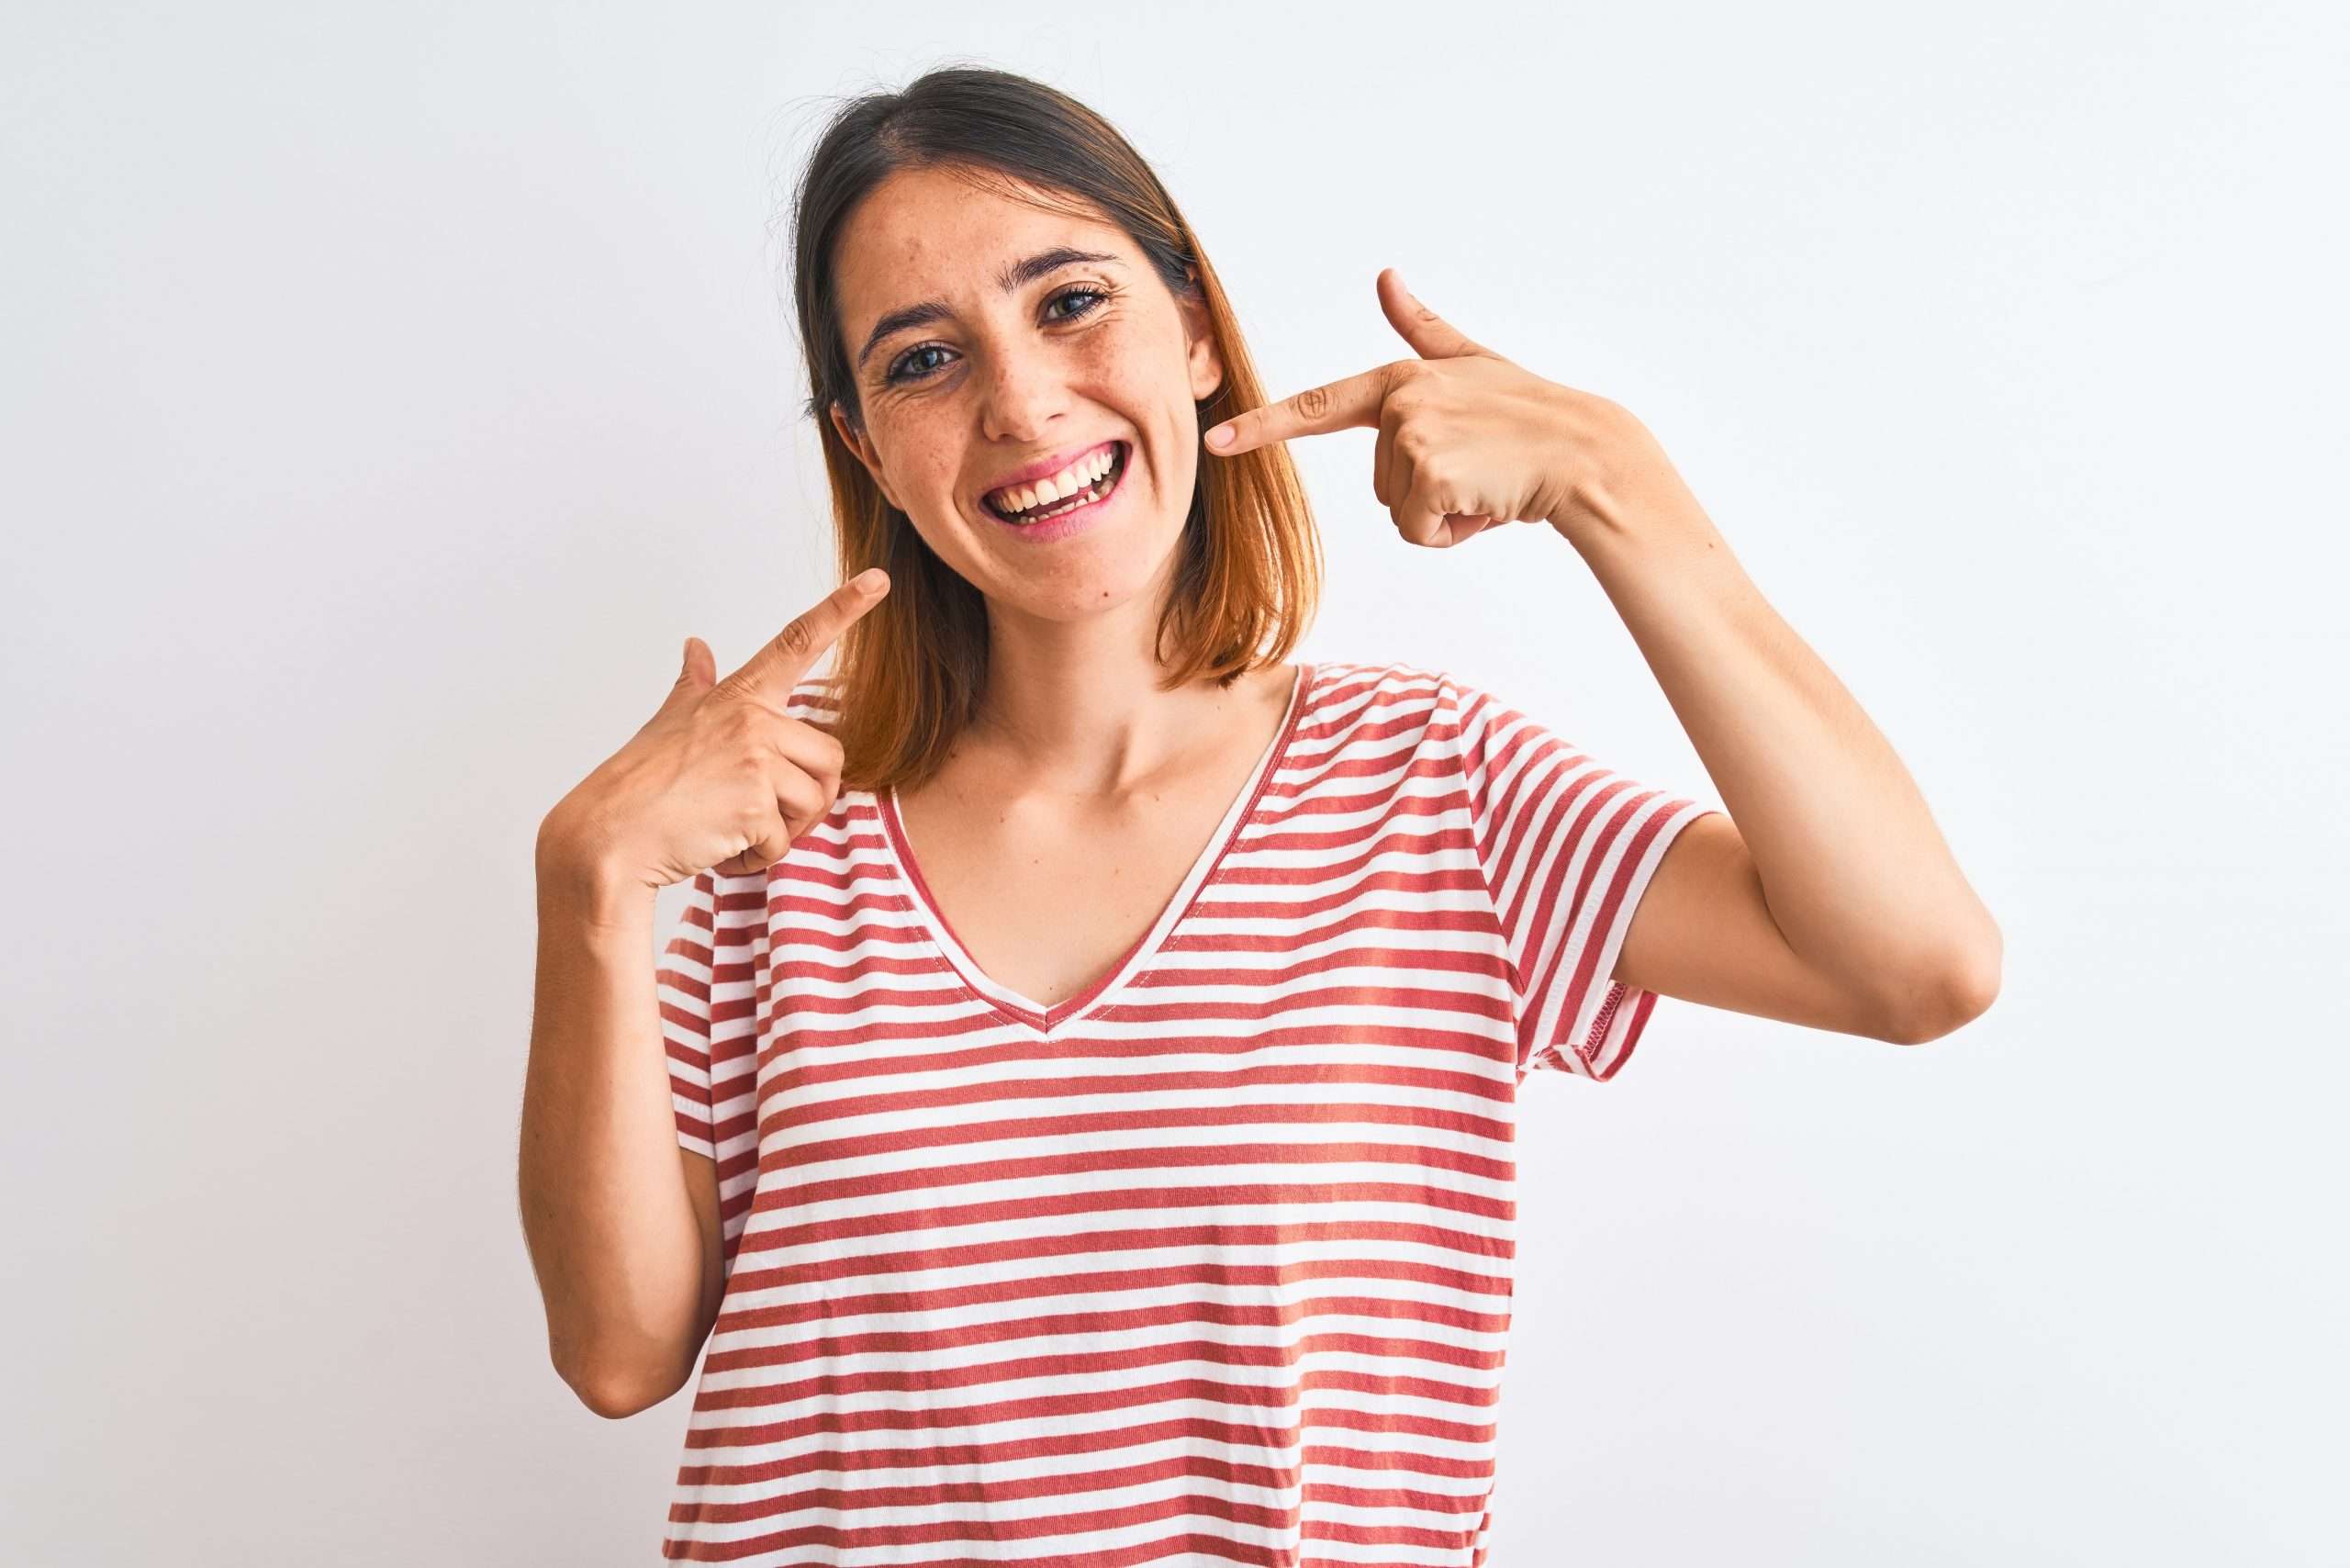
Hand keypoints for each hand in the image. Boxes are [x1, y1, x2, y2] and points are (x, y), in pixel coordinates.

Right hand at [539, 569, 890, 891]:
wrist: (609, 835)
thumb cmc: (640, 782)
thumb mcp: (672, 719)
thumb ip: (695, 683)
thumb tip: (696, 645)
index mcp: (739, 696)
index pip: (797, 641)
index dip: (842, 608)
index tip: (878, 579)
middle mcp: (752, 719)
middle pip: (831, 759)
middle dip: (807, 799)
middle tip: (761, 815)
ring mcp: (755, 758)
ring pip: (814, 803)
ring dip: (783, 832)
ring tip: (734, 830)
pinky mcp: (755, 803)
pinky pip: (784, 842)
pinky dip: (758, 858)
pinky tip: (721, 848)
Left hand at [1203, 268, 1650, 547]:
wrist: (1584, 452)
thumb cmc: (1531, 416)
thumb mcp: (1471, 363)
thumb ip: (1422, 328)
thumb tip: (1387, 275)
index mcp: (1400, 380)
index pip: (1319, 405)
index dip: (1264, 426)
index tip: (1217, 441)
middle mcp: (1399, 401)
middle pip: (1381, 484)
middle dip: (1430, 492)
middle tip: (1480, 467)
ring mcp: (1412, 434)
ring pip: (1399, 511)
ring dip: (1444, 512)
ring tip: (1488, 481)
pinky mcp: (1428, 472)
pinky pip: (1419, 532)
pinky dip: (1455, 532)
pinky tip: (1489, 502)